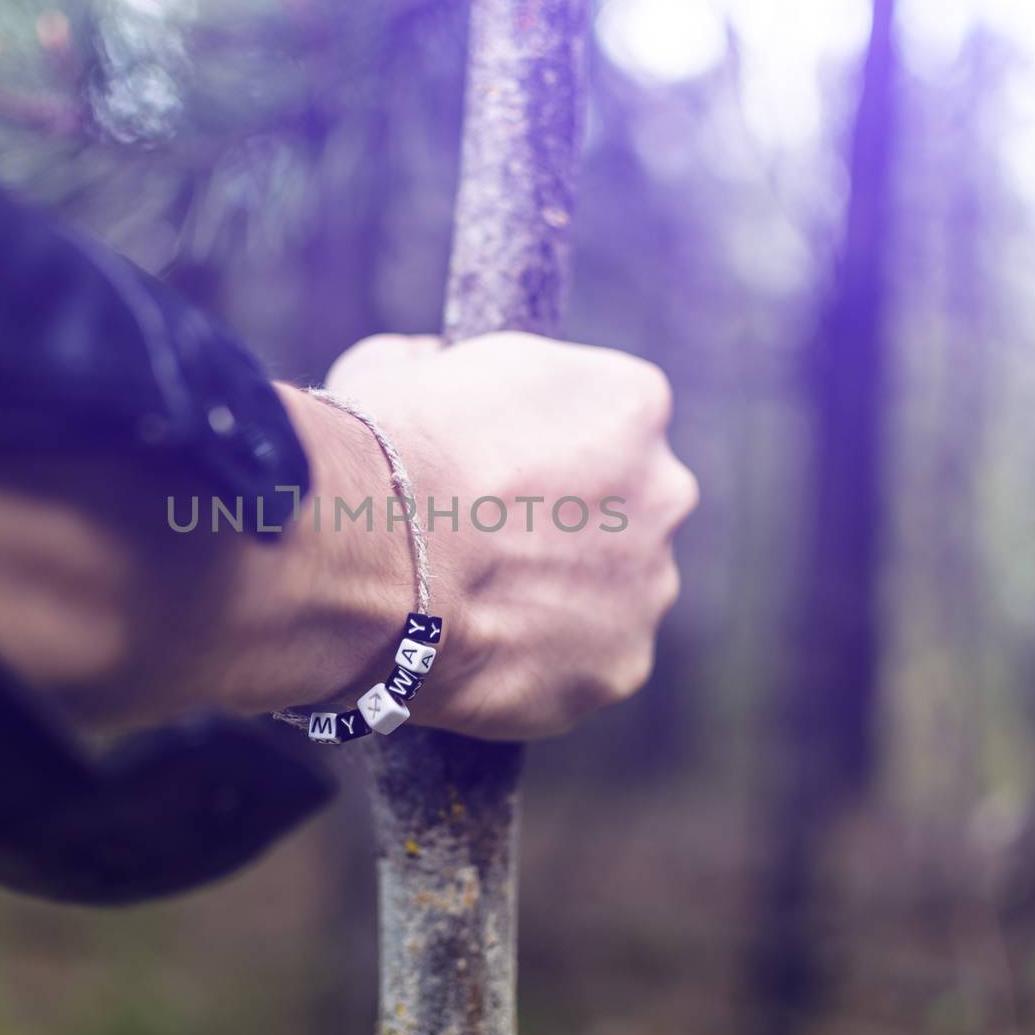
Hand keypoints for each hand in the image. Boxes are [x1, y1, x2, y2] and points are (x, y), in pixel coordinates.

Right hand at [318, 331, 696, 739]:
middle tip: (489, 539)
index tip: (495, 468)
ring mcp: (650, 586)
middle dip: (571, 522)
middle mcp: (665, 491)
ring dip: (563, 596)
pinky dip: (543, 663)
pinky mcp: (620, 667)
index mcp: (630, 402)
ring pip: (614, 590)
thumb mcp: (402, 367)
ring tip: (476, 603)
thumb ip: (441, 367)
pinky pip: (586, 663)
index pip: (607, 418)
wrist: (369, 557)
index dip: (542, 444)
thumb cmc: (381, 451)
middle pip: (627, 507)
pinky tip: (481, 651)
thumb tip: (427, 367)